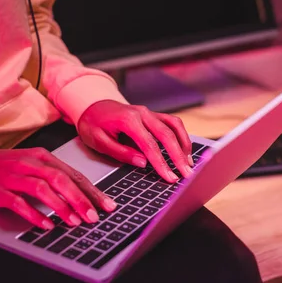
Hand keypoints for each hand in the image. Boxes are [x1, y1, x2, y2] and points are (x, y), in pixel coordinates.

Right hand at [0, 148, 116, 228]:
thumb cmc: (5, 167)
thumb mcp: (32, 165)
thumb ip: (55, 176)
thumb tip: (82, 194)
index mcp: (42, 156)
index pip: (73, 174)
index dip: (92, 190)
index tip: (107, 204)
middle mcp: (30, 163)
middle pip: (61, 180)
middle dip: (81, 199)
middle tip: (94, 216)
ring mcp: (13, 176)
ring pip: (43, 189)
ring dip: (61, 207)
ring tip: (75, 222)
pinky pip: (19, 203)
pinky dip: (35, 214)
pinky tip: (47, 225)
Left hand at [78, 100, 193, 182]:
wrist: (92, 105)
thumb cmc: (93, 124)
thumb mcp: (99, 141)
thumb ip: (121, 152)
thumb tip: (143, 163)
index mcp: (128, 120)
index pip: (149, 145)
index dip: (161, 163)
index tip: (170, 177)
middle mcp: (142, 113)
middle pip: (167, 135)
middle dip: (179, 156)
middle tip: (187, 174)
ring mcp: (149, 112)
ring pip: (174, 126)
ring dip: (184, 145)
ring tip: (189, 163)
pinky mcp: (153, 115)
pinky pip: (172, 122)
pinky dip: (181, 135)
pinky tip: (184, 149)